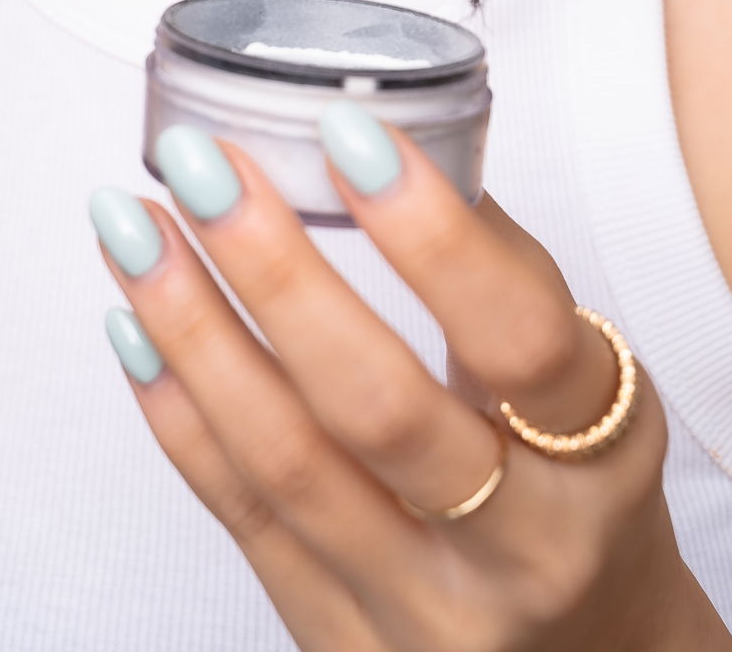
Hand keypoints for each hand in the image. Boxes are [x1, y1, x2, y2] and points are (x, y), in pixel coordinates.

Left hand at [92, 116, 731, 650]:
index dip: (432, 235)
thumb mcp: (590, 395)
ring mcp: (421, 613)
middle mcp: (517, 551)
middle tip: (203, 166)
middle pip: (380, 409)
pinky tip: (134, 324)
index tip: (348, 132)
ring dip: (193, 330)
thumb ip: (502, 277)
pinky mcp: (341, 646)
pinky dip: (178, 411)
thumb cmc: (579, 499)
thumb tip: (392, 137)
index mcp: (598, 461)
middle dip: (277, 273)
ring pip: (287, 464)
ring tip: (133, 224)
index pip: (518, 338)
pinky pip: (243, 518)